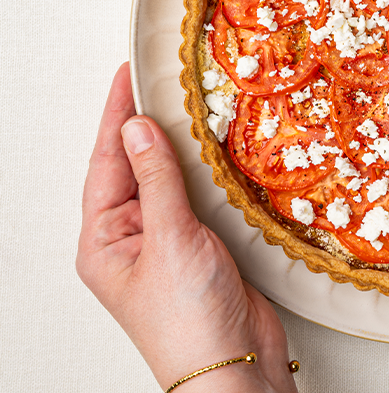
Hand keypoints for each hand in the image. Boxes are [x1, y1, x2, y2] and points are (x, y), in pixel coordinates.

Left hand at [77, 63, 298, 392]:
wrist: (234, 366)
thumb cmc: (188, 321)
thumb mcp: (170, 240)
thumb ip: (156, 180)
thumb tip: (138, 127)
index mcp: (105, 240)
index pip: (106, 161)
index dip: (116, 114)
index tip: (127, 74)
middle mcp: (131, 236)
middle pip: (134, 164)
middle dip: (145, 122)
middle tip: (159, 78)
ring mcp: (166, 238)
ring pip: (167, 176)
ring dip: (177, 143)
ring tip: (186, 103)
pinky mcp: (198, 242)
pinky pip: (194, 192)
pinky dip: (203, 167)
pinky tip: (213, 148)